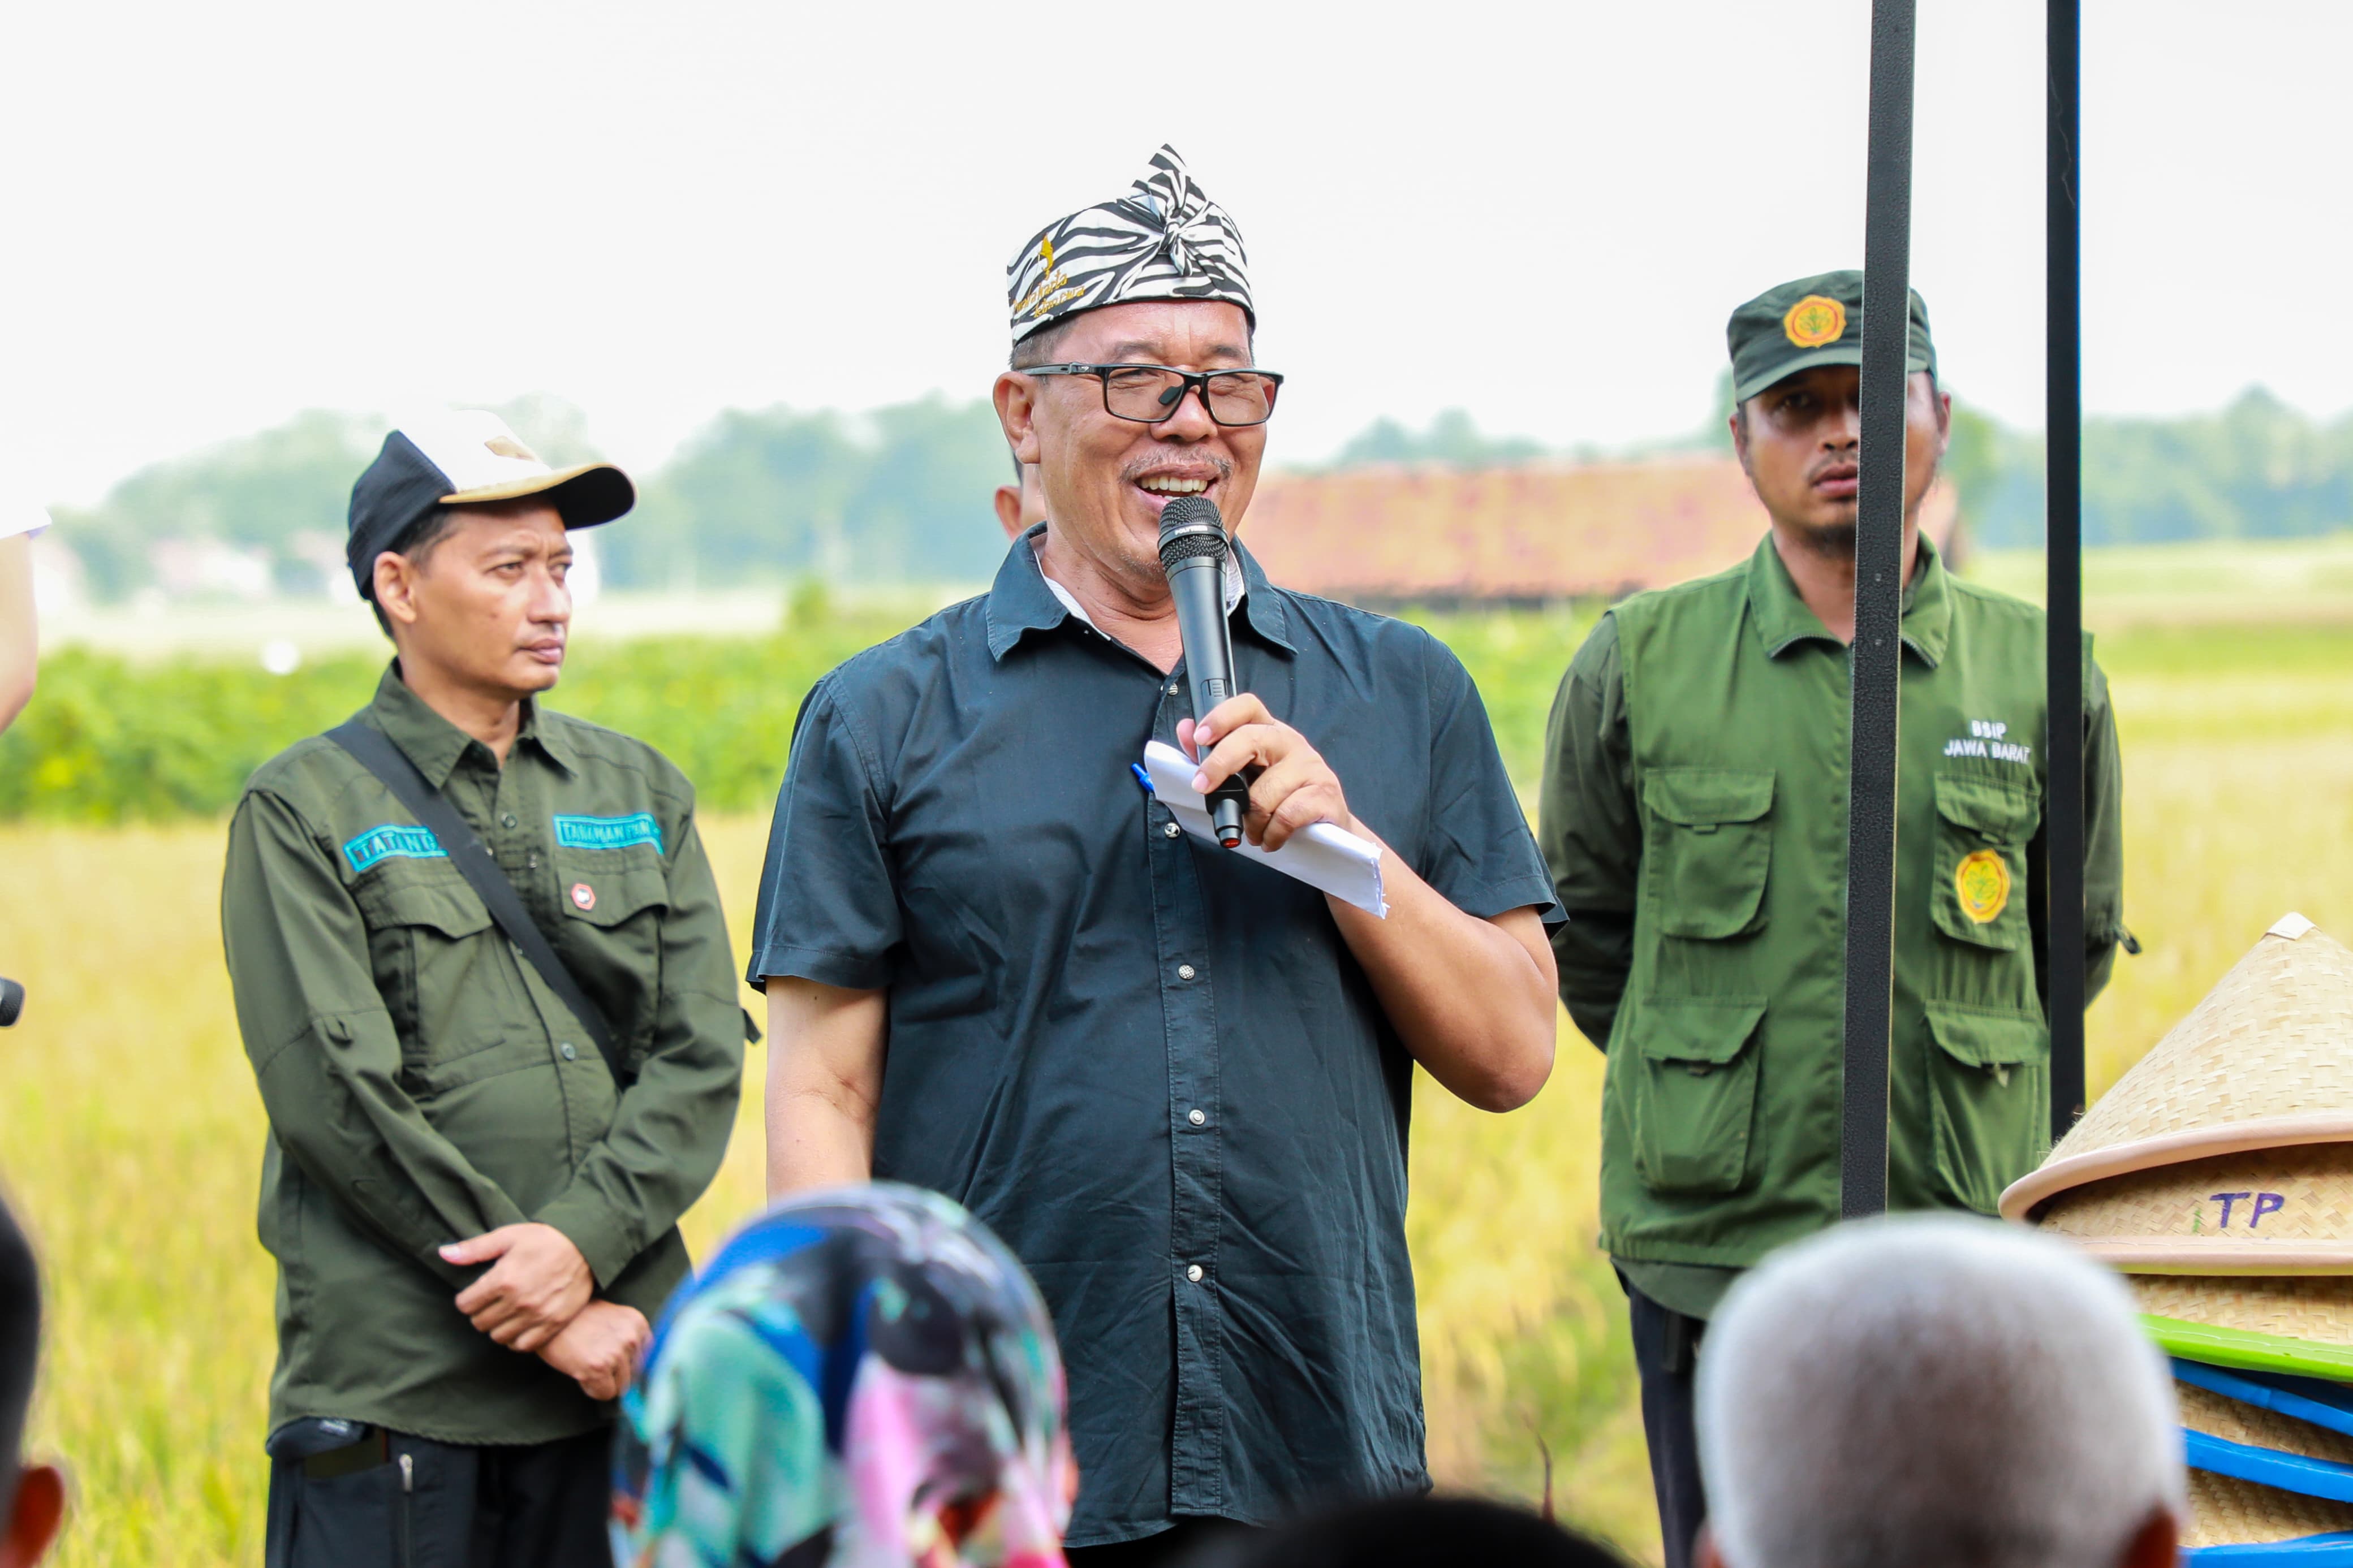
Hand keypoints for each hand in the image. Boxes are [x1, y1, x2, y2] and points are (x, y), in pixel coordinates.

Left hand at [442, 1223, 592, 1351]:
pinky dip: (517, 1339)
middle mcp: (518, 1301)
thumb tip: (443, 1253)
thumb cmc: (545, 1238)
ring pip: (499, 1337)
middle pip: (480, 1323)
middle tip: (491, 1301)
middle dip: (480, 1313)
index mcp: (503, 1279)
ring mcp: (536, 1316)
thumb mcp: (508, 1236)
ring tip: (506, 1313)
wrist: (587, 1246)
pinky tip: (520, 1324)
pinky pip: (523, 1346)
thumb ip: (474, 1249)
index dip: (467, 1298)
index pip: (465, 1305)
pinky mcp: (553, 1324)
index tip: (476, 1292)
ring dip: (498, 1327)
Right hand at [538, 1301, 649, 1401]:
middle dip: (616, 1374)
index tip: (614, 1362)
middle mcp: (632, 1337)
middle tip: (594, 1359)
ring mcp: (616, 1352)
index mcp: (638, 1323)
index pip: (649, 1358)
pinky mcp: (599, 1367)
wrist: (547, 1319)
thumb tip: (644, 1374)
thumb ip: (629, 1340)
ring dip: (603, 1381)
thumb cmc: (577, 1320)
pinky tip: (580, 1371)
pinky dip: (592, 1389)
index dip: (629, 1365)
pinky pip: (605, 1394)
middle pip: (635, 1375)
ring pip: (621, 1387)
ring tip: (586, 1362)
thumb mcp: (612, 1320)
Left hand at [1179, 694, 1358, 852]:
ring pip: (1264, 792)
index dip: (1221, 717)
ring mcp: (1310, 765)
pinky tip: (1271, 838)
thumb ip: (1213, 754)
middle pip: (1251, 738)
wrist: (1326, 827)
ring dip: (1251, 821)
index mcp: (1268, 731)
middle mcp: (1290, 741)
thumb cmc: (1281, 798)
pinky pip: (1286, 816)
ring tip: (1253, 831)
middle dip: (1219, 765)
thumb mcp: (1247, 774)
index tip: (1201, 737)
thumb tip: (1185, 729)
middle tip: (1202, 789)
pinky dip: (1272, 834)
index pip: (1247, 707)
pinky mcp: (1325, 792)